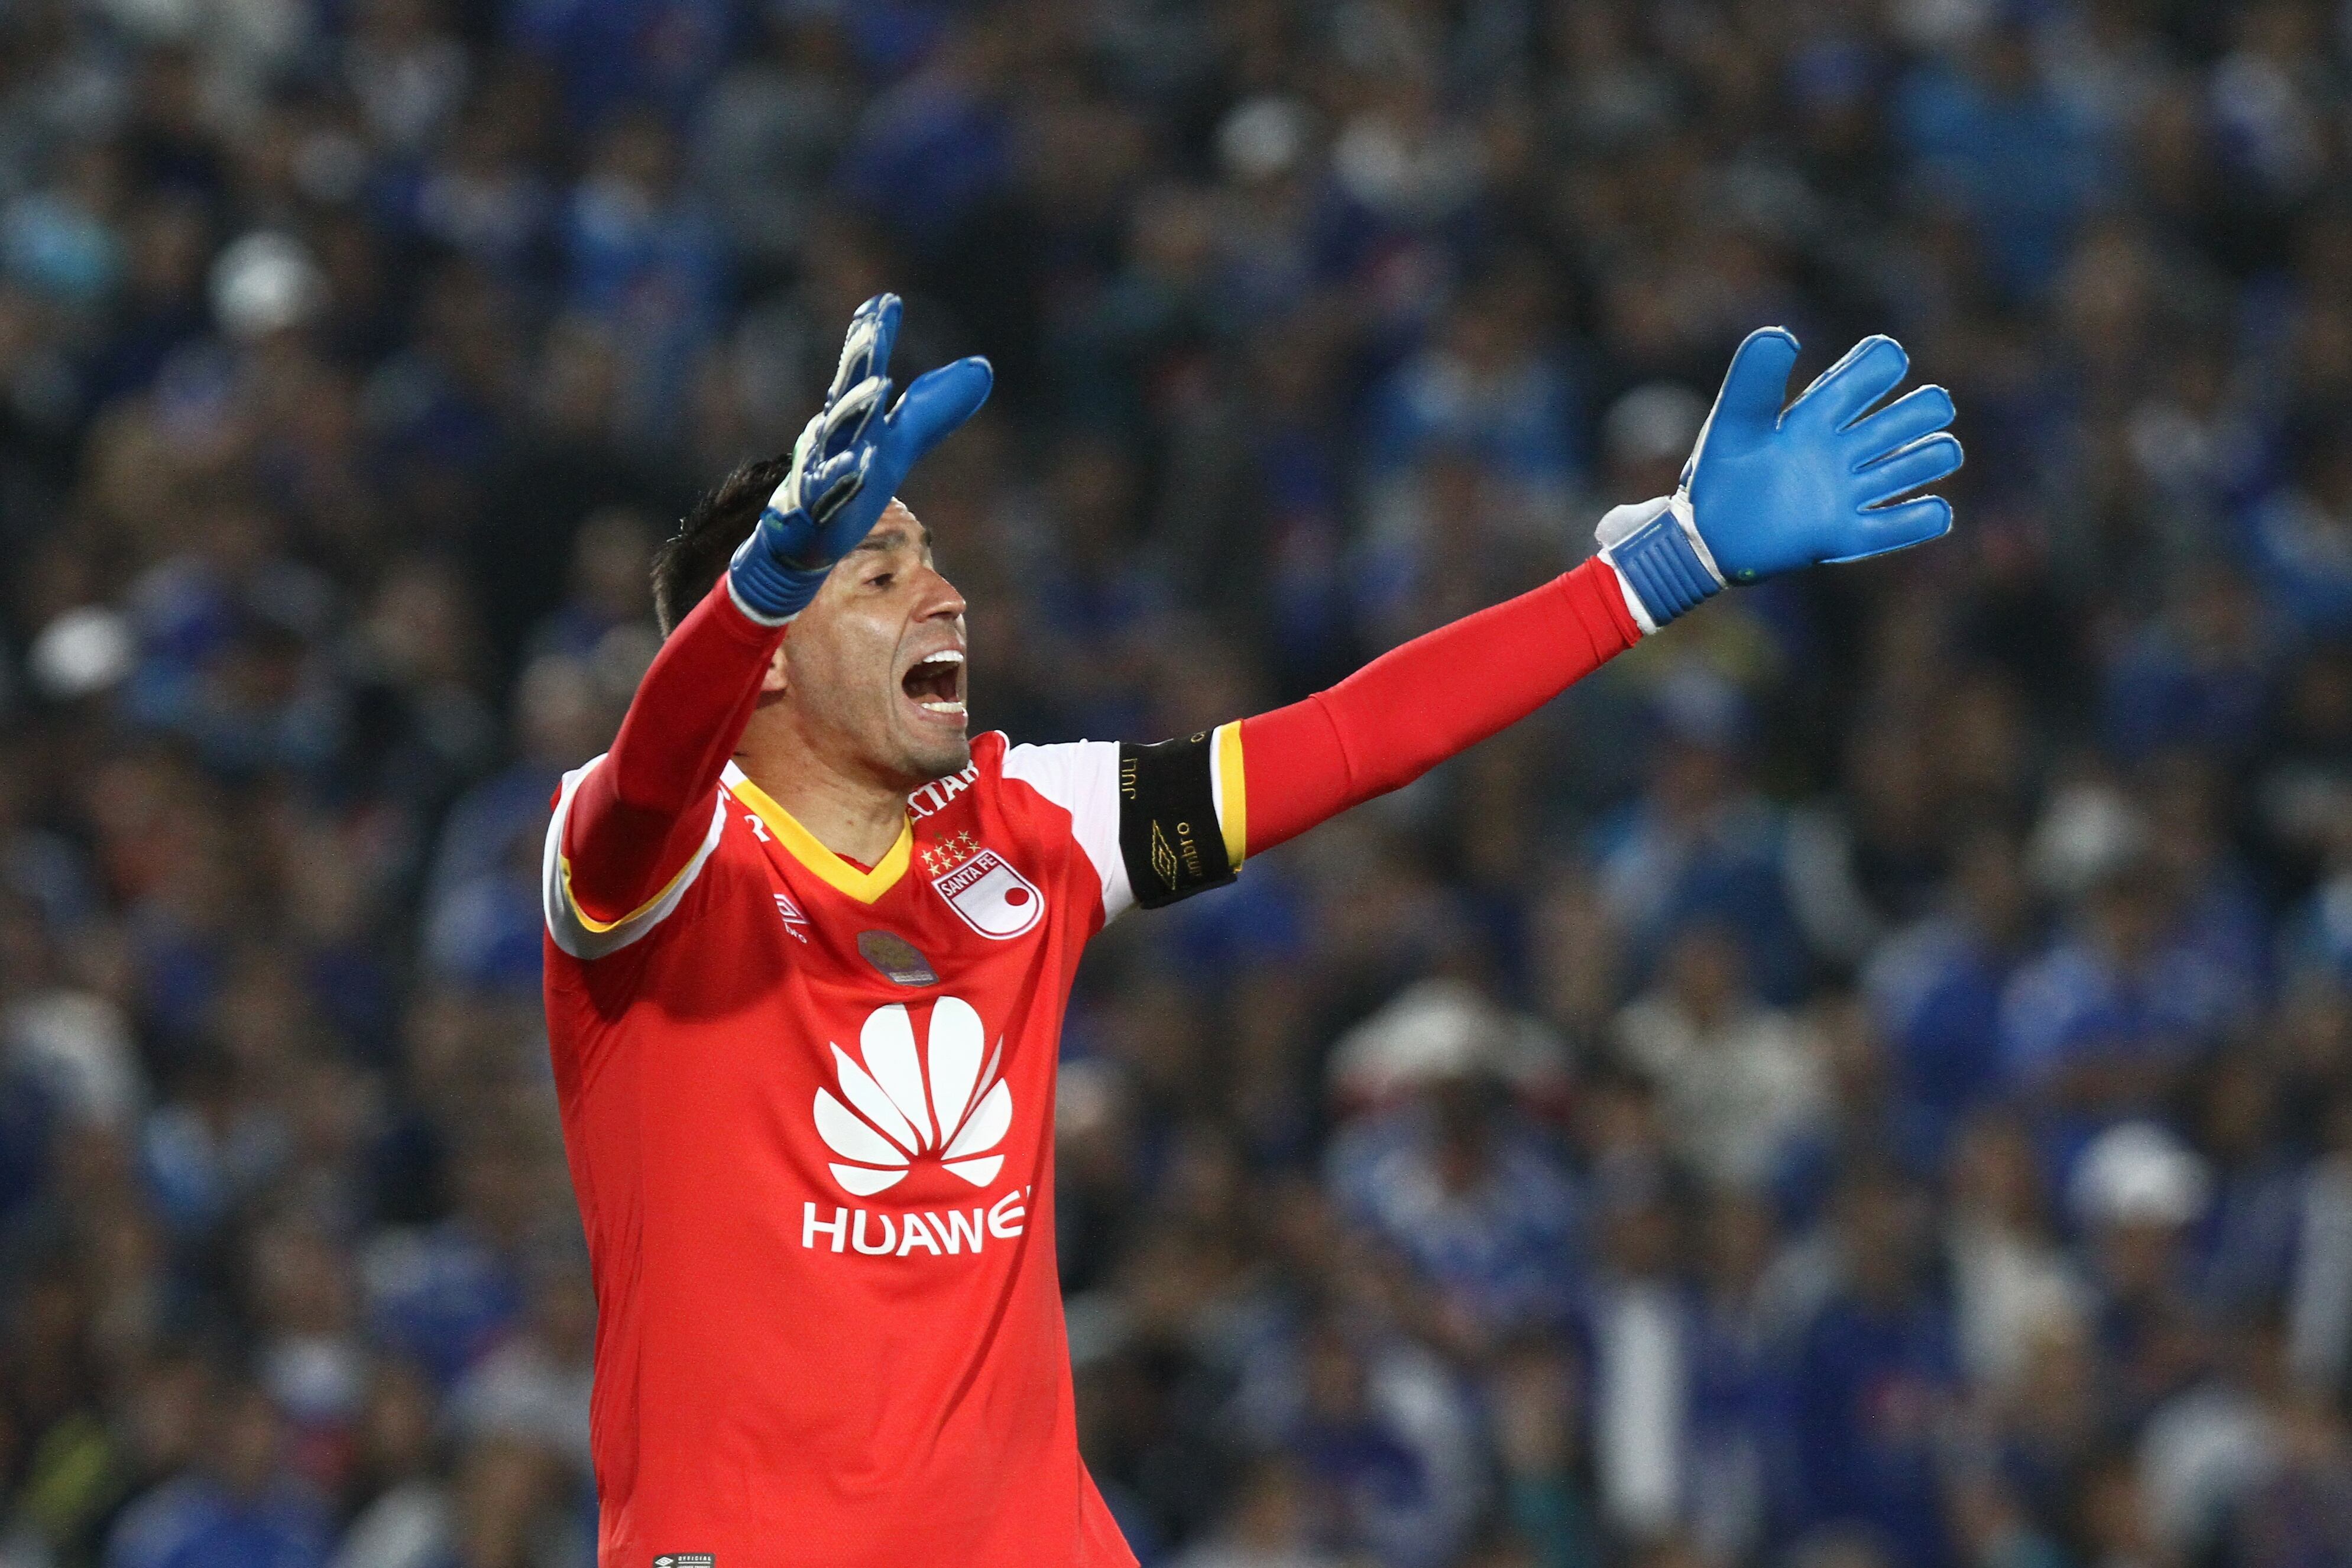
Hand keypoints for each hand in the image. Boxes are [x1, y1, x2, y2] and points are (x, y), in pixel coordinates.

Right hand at [728, 294, 993, 621]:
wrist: (807, 536)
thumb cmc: (851, 479)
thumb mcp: (900, 440)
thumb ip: (936, 406)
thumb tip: (984, 367)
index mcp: (855, 419)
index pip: (864, 371)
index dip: (873, 336)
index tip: (887, 300)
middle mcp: (837, 439)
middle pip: (849, 393)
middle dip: (860, 360)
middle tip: (874, 328)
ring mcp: (822, 473)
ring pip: (837, 439)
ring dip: (855, 411)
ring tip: (878, 387)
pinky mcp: (818, 512)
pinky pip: (830, 494)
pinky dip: (845, 480)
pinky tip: (861, 466)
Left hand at [1596, 328, 1960, 629]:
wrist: (1702, 539)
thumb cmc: (1716, 475)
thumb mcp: (1734, 423)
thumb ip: (1753, 379)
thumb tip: (1782, 334)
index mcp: (1814, 418)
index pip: (1864, 378)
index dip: (1884, 363)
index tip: (1890, 358)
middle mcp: (1838, 452)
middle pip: (1903, 418)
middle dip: (1926, 408)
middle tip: (1932, 408)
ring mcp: (1845, 493)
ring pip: (1912, 465)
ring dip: (1932, 455)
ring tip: (1935, 452)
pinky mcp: (1843, 536)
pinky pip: (1895, 528)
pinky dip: (1922, 519)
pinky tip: (1935, 509)